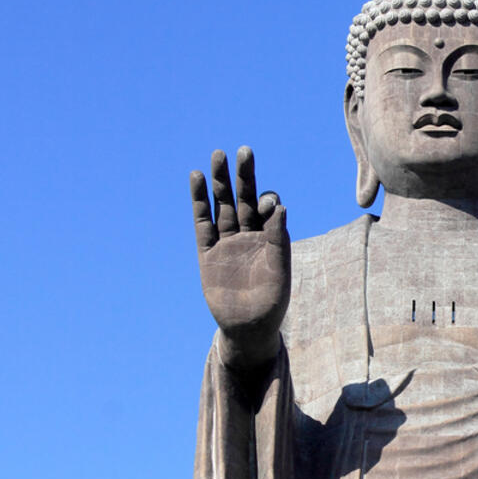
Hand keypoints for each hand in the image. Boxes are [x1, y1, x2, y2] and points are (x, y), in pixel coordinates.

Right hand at [190, 146, 289, 369]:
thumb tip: (281, 208)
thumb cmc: (272, 302)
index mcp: (271, 238)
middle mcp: (249, 235)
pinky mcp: (208, 251)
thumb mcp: (280, 272)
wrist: (248, 327)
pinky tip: (196, 178)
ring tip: (217, 156)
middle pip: (245, 199)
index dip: (268, 203)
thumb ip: (279, 241)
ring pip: (223, 205)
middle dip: (244, 176)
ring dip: (220, 182)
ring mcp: (227, 241)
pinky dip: (199, 201)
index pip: (269, 210)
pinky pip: (202, 222)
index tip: (269, 204)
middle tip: (244, 151)